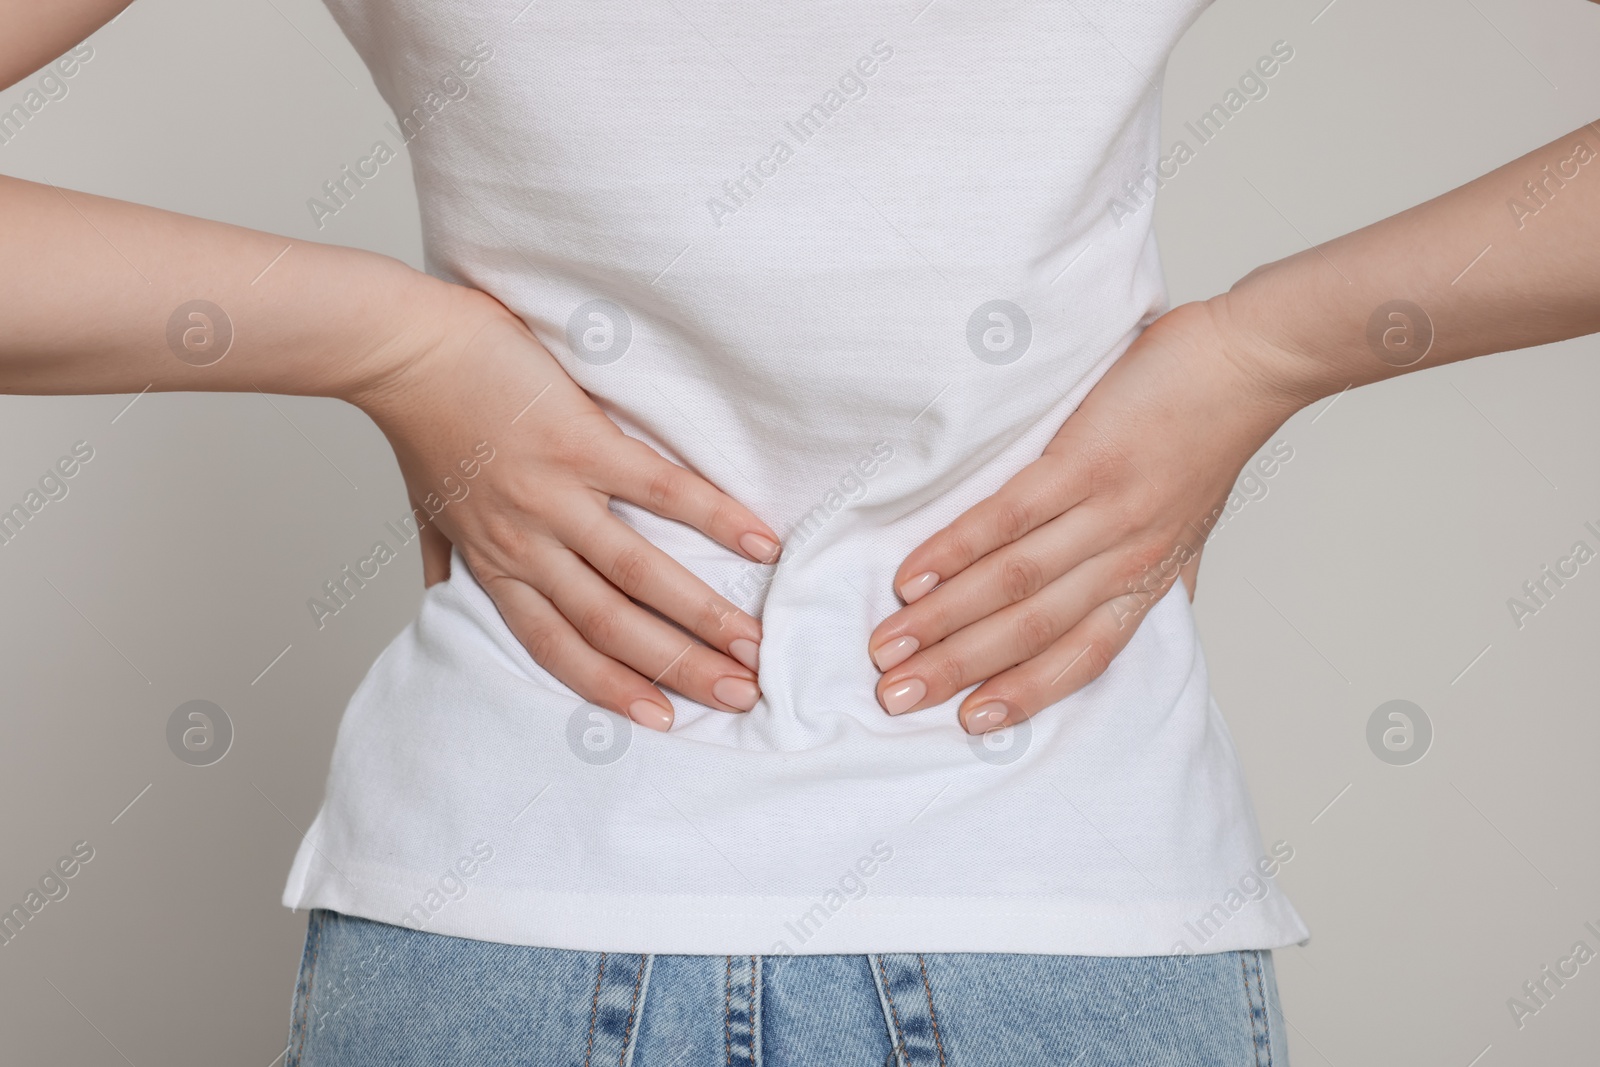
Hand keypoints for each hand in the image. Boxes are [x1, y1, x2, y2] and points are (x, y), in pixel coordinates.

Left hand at [350, 284, 781, 732]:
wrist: (402, 348)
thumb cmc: (419, 420)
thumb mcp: (426, 508)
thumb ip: (442, 558)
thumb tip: (439, 598)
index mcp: (496, 564)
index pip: (557, 646)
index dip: (611, 687)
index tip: (662, 718)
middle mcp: (527, 544)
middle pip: (610, 625)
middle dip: (679, 667)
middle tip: (739, 695)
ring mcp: (556, 496)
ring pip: (638, 573)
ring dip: (702, 615)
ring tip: (754, 645)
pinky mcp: (581, 443)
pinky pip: (661, 490)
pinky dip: (715, 518)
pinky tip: (760, 543)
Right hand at [866, 298, 1299, 733]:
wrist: (1253, 362)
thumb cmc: (1214, 433)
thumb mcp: (1195, 523)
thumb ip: (1167, 567)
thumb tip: (1167, 601)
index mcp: (1146, 578)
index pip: (1082, 656)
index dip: (1023, 692)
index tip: (966, 721)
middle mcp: (1126, 558)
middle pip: (1032, 631)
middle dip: (957, 669)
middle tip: (895, 697)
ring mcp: (1107, 512)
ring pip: (1014, 584)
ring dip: (942, 620)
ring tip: (888, 645)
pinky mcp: (1087, 461)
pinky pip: (1011, 518)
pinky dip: (956, 550)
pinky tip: (914, 575)